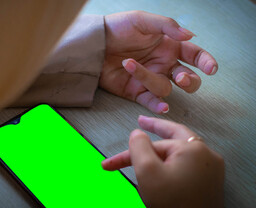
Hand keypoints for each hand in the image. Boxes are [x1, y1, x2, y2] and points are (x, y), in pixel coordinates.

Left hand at [99, 11, 217, 112]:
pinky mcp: (135, 91)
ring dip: (150, 79)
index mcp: (169, 46)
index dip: (206, 62)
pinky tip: (162, 106)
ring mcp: (150, 79)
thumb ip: (167, 26)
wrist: (94, 42)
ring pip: (165, 88)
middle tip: (181, 78)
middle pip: (188, 79)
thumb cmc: (118, 27)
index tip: (211, 69)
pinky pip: (151, 101)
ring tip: (129, 64)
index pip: (194, 56)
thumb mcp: (142, 20)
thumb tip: (191, 35)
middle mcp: (163, 64)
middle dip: (190, 81)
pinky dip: (157, 105)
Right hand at [102, 116, 223, 207]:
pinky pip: (187, 165)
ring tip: (146, 157)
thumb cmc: (171, 203)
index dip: (131, 152)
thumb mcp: (147, 171)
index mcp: (193, 148)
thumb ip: (139, 146)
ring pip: (179, 154)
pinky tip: (164, 168)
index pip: (154, 144)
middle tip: (142, 122)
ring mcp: (211, 169)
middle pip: (172, 139)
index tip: (111, 162)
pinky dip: (172, 164)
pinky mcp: (210, 183)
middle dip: (154, 133)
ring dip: (161, 153)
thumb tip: (137, 133)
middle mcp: (207, 155)